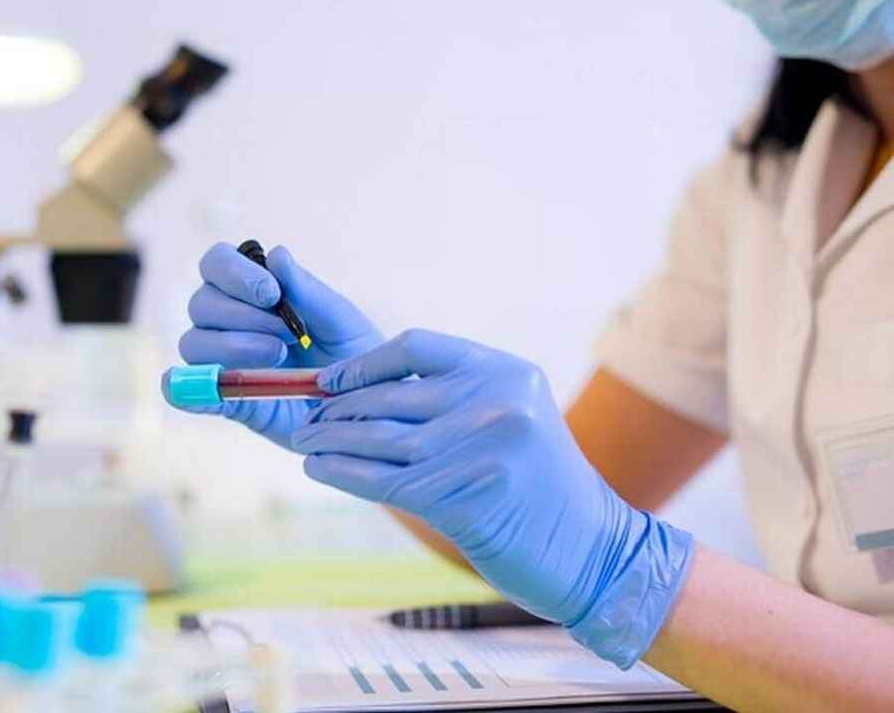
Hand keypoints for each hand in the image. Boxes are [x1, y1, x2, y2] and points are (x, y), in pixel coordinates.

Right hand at [165, 242, 381, 448]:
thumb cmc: (355, 354)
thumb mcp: (341, 321)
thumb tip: (276, 253)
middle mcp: (231, 321)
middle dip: (242, 316)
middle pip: (201, 303)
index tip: (272, 295)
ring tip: (278, 358)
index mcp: (255, 291)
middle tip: (287, 336)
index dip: (234, 273)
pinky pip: (189, 391)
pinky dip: (189, 390)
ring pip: (193, 342)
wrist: (365, 406)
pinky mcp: (227, 400)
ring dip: (231, 346)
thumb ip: (307, 291)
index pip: (216, 264)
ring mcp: (225, 360)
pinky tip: (216, 391)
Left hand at [290, 329, 693, 667]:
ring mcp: (482, 449)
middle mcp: (495, 401)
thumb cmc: (540, 487)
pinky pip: (384, 481)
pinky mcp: (465, 498)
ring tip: (304, 443)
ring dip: (331, 441)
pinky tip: (317, 469)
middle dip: (338, 409)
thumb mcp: (511, 420)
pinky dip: (343, 473)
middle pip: (390, 396)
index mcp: (504, 370)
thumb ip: (454, 399)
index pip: (415, 346)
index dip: (364, 362)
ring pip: (381, 439)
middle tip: (305, 419)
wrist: (592, 550)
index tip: (330, 381)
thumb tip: (365, 393)